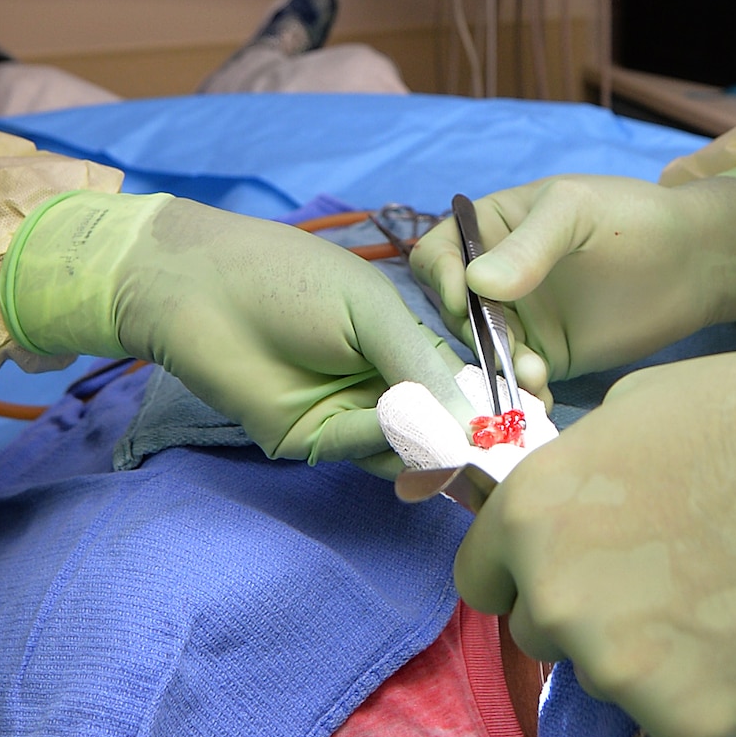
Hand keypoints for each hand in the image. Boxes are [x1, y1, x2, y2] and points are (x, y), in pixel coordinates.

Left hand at [0, 190, 471, 466]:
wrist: (201, 289)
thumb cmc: (288, 277)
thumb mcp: (371, 310)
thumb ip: (422, 366)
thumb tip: (474, 423)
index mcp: (405, 341)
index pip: (463, 384)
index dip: (495, 405)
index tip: (534, 424)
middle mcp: (382, 383)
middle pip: (441, 426)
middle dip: (472, 443)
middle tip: (511, 459)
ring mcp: (347, 415)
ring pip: (405, 448)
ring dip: (430, 448)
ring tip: (457, 442)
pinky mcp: (310, 443)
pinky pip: (361, 453)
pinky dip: (380, 441)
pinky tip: (390, 419)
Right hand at [409, 169, 735, 393]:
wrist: (696, 262)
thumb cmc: (633, 218)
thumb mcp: (576, 212)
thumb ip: (530, 245)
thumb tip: (476, 283)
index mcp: (492, 228)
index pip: (439, 254)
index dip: (442, 279)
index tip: (465, 302)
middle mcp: (496, 276)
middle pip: (454, 312)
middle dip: (473, 336)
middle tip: (509, 350)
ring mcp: (521, 319)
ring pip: (483, 352)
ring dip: (498, 369)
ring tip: (537, 374)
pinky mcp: (548, 355)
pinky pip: (518, 379)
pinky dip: (523, 392)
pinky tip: (544, 396)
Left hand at [455, 350, 735, 736]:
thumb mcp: (636, 405)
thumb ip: (583, 466)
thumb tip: (580, 503)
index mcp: (530, 512)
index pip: (482, 579)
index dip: (524, 574)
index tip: (569, 573)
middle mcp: (553, 597)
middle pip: (542, 635)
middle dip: (589, 615)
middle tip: (662, 586)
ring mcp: (617, 670)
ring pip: (608, 687)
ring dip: (646, 667)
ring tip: (717, 618)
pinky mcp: (688, 726)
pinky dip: (698, 731)